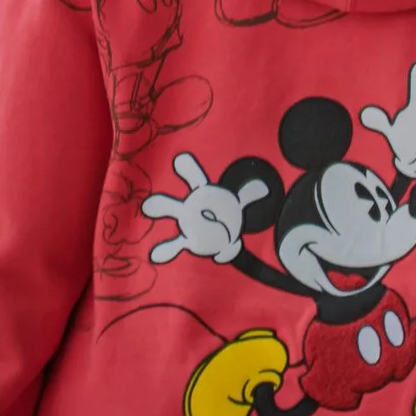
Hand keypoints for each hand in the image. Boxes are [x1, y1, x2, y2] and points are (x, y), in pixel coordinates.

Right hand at [142, 154, 272, 263]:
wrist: (221, 234)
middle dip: (161, 203)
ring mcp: (186, 227)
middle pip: (172, 203)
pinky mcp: (188, 243)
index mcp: (202, 194)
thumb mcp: (236, 202)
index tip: (179, 160)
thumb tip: (266, 188)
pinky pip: (177, 247)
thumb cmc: (224, 211)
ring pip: (171, 225)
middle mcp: (188, 209)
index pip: (194, 178)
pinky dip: (168, 251)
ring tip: (152, 232)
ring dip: (162, 228)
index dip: (188, 170)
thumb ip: (249, 194)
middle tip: (149, 203)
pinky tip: (156, 255)